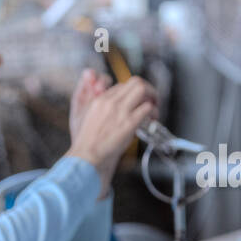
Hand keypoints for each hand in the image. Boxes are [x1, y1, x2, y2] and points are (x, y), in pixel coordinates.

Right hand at [67, 76, 157, 194]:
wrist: (86, 158)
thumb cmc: (86, 144)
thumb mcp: (86, 119)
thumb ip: (100, 109)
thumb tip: (116, 107)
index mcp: (99, 101)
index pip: (121, 86)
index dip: (131, 93)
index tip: (135, 101)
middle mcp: (110, 102)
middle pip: (135, 82)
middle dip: (147, 89)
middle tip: (151, 99)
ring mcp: (120, 111)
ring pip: (143, 89)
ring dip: (153, 97)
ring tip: (154, 110)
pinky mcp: (129, 123)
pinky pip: (147, 108)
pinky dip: (153, 113)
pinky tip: (152, 121)